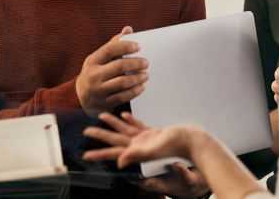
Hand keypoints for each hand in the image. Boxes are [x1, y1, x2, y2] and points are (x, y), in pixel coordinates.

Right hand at [76, 27, 149, 114]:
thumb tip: (128, 29)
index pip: (109, 50)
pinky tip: (141, 87)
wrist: (80, 98)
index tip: (138, 46)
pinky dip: (134, 91)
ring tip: (146, 75)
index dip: (125, 46)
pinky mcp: (104, 103)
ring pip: (122, 83)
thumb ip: (114, 44)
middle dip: (135, 63)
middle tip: (146, 63)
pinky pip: (122, 97)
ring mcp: (98, 90)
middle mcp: (93, 75)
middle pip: (118, 66)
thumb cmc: (95, 73)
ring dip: (137, 78)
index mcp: (92, 61)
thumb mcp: (98, 58)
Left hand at [83, 113, 209, 197]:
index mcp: (137, 151)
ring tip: (101, 116)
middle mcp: (139, 146)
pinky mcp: (154, 134)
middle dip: (100, 136)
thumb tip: (119, 163)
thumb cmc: (177, 146)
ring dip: (113, 124)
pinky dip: (130, 120)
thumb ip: (137, 156)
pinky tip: (124, 114)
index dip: (99, 154)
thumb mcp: (155, 150)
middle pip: (114, 140)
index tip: (85, 156)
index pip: (113, 153)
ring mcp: (146, 140)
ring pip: (125, 130)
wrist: (194, 142)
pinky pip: (138, 125)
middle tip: (85, 131)